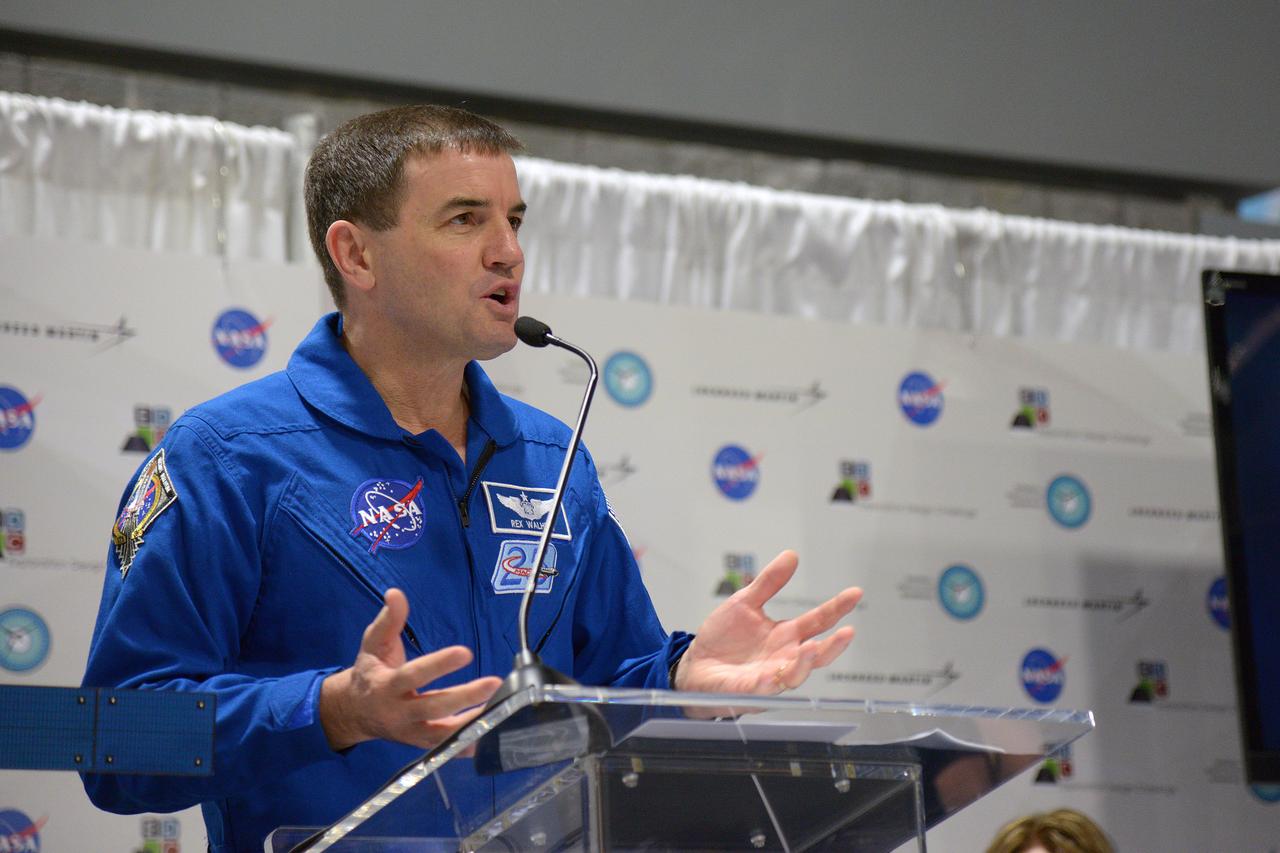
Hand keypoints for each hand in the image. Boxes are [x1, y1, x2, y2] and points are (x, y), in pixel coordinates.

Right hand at [320, 588, 501, 750]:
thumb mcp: (373, 644)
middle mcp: (399, 713)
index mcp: (386, 686)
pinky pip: (447, 748)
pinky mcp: (422, 745)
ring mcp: (412, 732)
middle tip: (494, 682)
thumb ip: (388, 620)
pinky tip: (492, 734)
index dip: (439, 665)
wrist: (355, 711)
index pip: (414, 675)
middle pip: (435, 706)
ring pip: (444, 734)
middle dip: (465, 696)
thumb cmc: (370, 671)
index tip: (465, 652)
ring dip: (473, 723)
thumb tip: (396, 593)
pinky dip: (468, 745)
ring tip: (501, 710)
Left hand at [674, 550, 860, 694]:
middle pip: (817, 653)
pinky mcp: (750, 690)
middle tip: (848, 631)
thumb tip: (791, 555)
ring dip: (806, 662)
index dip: (837, 608)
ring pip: (796, 674)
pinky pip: (765, 688)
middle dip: (835, 644)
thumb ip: (769, 583)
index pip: (818, 622)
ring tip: (813, 647)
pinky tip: (776, 673)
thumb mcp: (745, 602)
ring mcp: (770, 675)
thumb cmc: (724, 638)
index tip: (855, 593)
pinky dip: (773, 681)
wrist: (697, 664)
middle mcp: (784, 657)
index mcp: (785, 635)